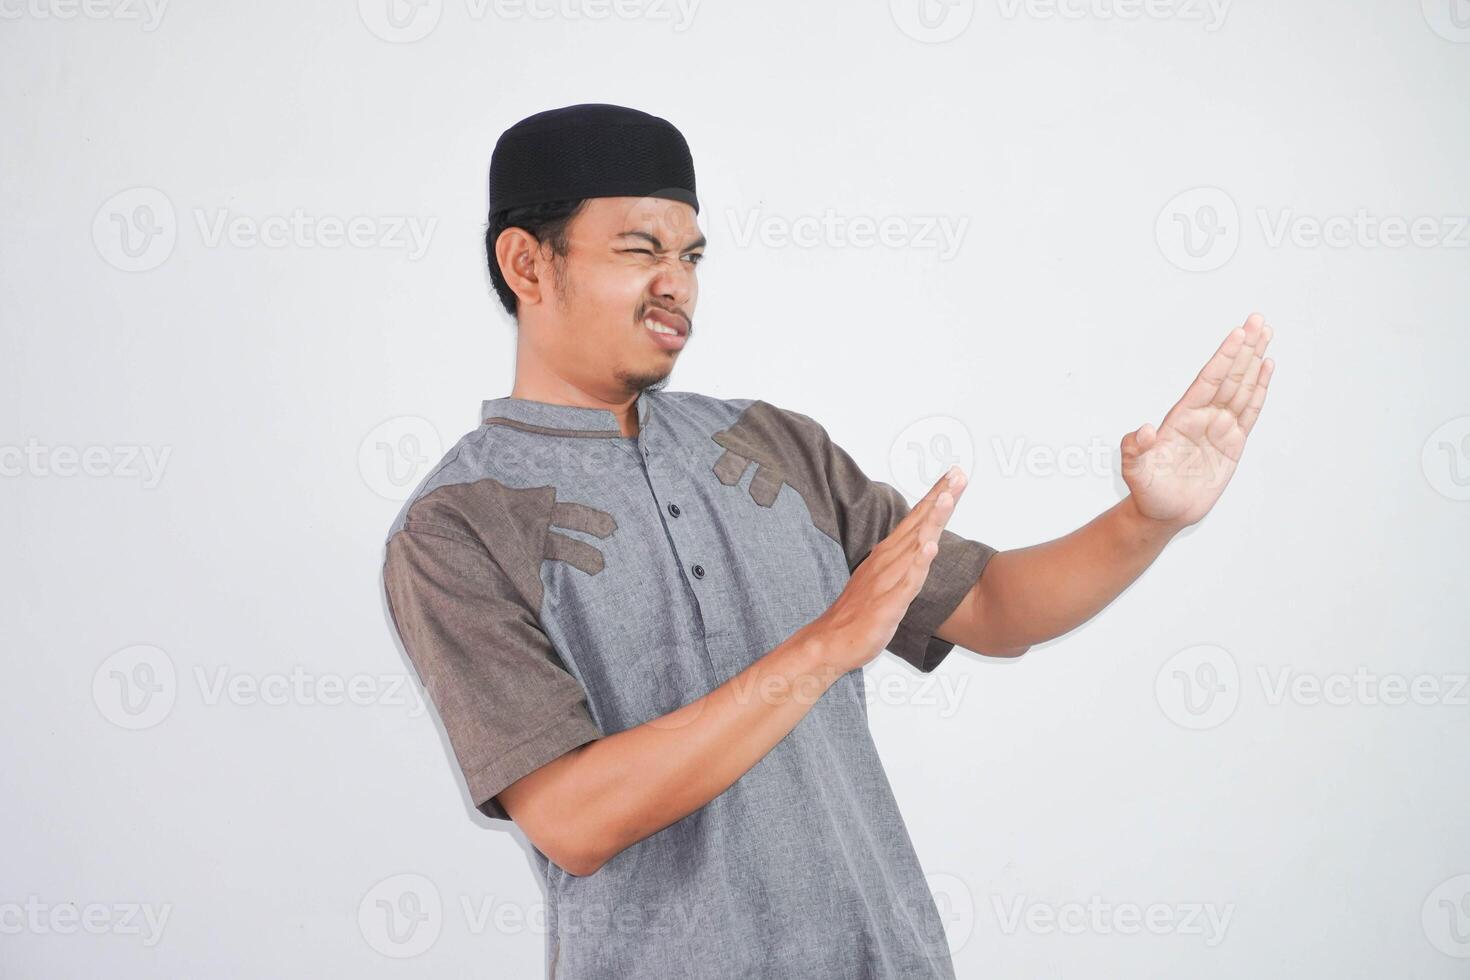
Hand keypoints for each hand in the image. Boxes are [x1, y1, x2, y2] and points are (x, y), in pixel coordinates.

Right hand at [797, 466, 968, 674]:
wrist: (832, 641)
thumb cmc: (859, 612)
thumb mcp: (884, 579)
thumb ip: (902, 560)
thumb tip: (920, 542)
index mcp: (887, 554)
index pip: (915, 519)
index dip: (935, 496)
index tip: (953, 475)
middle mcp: (887, 561)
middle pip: (917, 523)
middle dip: (939, 498)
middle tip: (957, 474)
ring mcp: (887, 580)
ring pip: (914, 546)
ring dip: (931, 521)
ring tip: (947, 498)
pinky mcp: (888, 603)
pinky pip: (906, 582)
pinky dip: (918, 563)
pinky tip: (929, 548)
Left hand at [1121, 312, 1275, 529]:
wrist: (1162, 513)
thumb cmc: (1147, 490)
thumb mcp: (1133, 471)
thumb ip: (1134, 450)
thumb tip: (1144, 430)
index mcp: (1181, 417)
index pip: (1207, 380)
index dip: (1224, 357)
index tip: (1238, 333)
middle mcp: (1202, 416)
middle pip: (1228, 376)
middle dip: (1244, 348)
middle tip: (1258, 319)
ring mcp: (1219, 427)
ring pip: (1242, 387)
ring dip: (1255, 361)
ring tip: (1266, 333)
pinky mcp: (1233, 443)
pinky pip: (1250, 411)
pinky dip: (1261, 389)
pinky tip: (1268, 368)